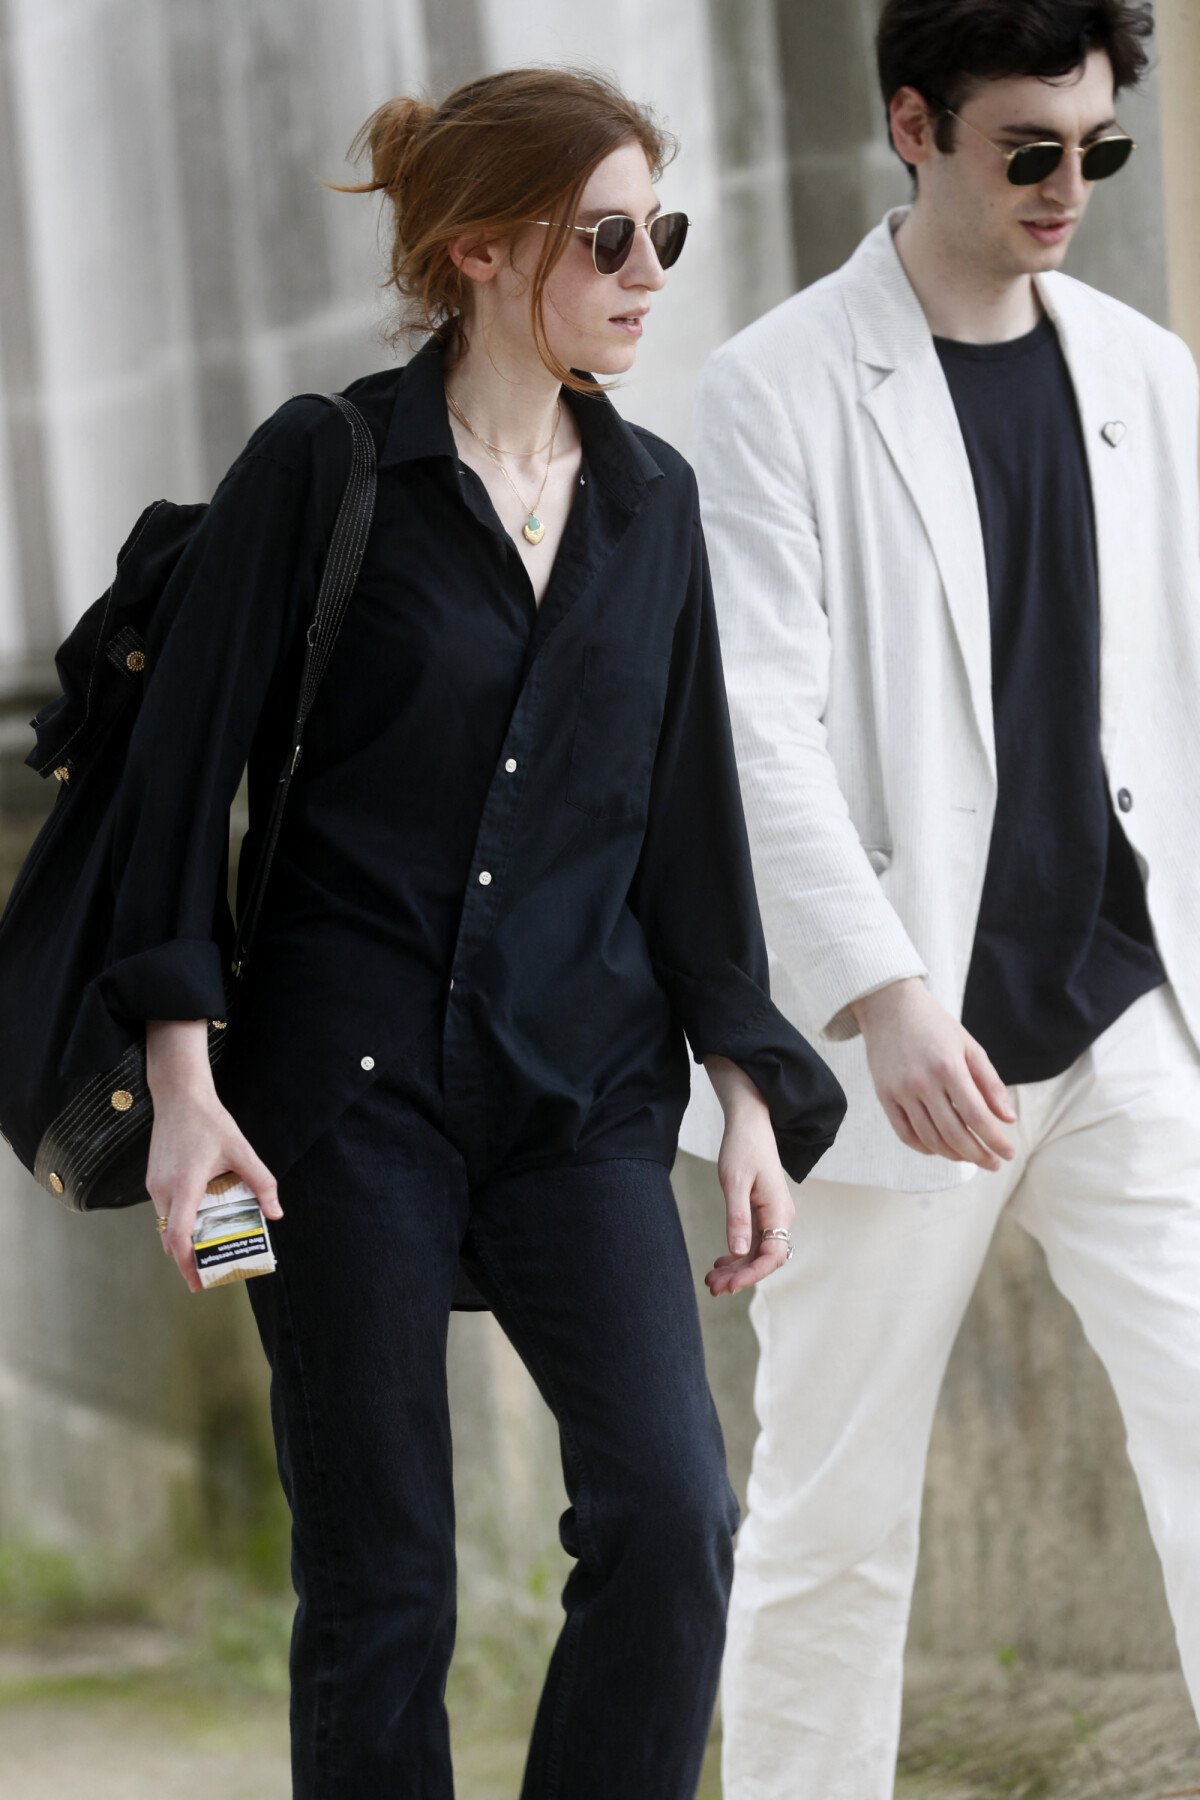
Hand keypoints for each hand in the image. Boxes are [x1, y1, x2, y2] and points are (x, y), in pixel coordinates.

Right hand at [146, 1019, 281, 1291]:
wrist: (179, 1097)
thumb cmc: (210, 1122)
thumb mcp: (242, 1151)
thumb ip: (261, 1182)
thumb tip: (275, 1213)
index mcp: (184, 1186)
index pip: (179, 1236)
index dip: (187, 1263)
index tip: (198, 1282)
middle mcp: (163, 1190)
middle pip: (169, 1238)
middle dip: (186, 1260)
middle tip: (207, 1274)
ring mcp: (154, 1185)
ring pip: (164, 1225)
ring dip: (182, 1240)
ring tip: (206, 1250)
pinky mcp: (152, 1179)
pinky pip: (163, 1210)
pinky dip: (177, 1222)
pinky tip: (198, 1221)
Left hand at [702, 1055, 795, 1297]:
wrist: (750, 1124)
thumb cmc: (743, 1148)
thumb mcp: (735, 1182)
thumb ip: (737, 1218)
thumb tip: (739, 1251)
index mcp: (778, 1211)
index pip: (771, 1255)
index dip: (751, 1274)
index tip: (729, 1285)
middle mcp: (780, 1216)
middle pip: (763, 1258)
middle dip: (739, 1275)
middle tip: (712, 1288)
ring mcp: (772, 1215)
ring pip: (756, 1251)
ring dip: (736, 1267)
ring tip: (712, 1279)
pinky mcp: (762, 1211)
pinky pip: (753, 1240)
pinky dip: (737, 1253)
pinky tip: (721, 1261)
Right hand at [851, 978, 1015, 1169]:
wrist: (889, 1006)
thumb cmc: (935, 1025)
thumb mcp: (969, 1046)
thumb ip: (989, 1082)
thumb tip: (1007, 1119)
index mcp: (949, 1067)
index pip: (977, 1117)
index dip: (996, 1140)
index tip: (1009, 1153)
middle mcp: (923, 1082)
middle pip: (955, 1134)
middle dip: (979, 1155)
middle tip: (994, 1163)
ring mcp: (900, 1091)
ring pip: (930, 1139)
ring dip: (954, 1155)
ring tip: (970, 1157)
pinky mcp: (884, 1095)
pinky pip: (905, 1133)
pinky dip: (924, 1148)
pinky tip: (940, 1149)